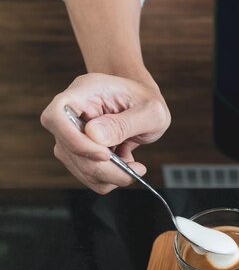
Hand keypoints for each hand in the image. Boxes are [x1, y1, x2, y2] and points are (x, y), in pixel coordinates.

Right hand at [40, 73, 170, 193]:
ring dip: (108, 175)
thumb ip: (124, 123)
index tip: (105, 155)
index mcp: (86, 91)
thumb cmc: (148, 101)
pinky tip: (125, 166)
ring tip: (134, 165)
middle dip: (102, 168)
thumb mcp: (150, 111)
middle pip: (68, 148)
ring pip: (77, 166)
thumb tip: (94, 136)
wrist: (147, 104)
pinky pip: (87, 174)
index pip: (57, 115)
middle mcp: (73, 112)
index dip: (74, 140)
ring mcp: (72, 133)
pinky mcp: (79, 150)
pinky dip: (108, 178)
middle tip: (134, 172)